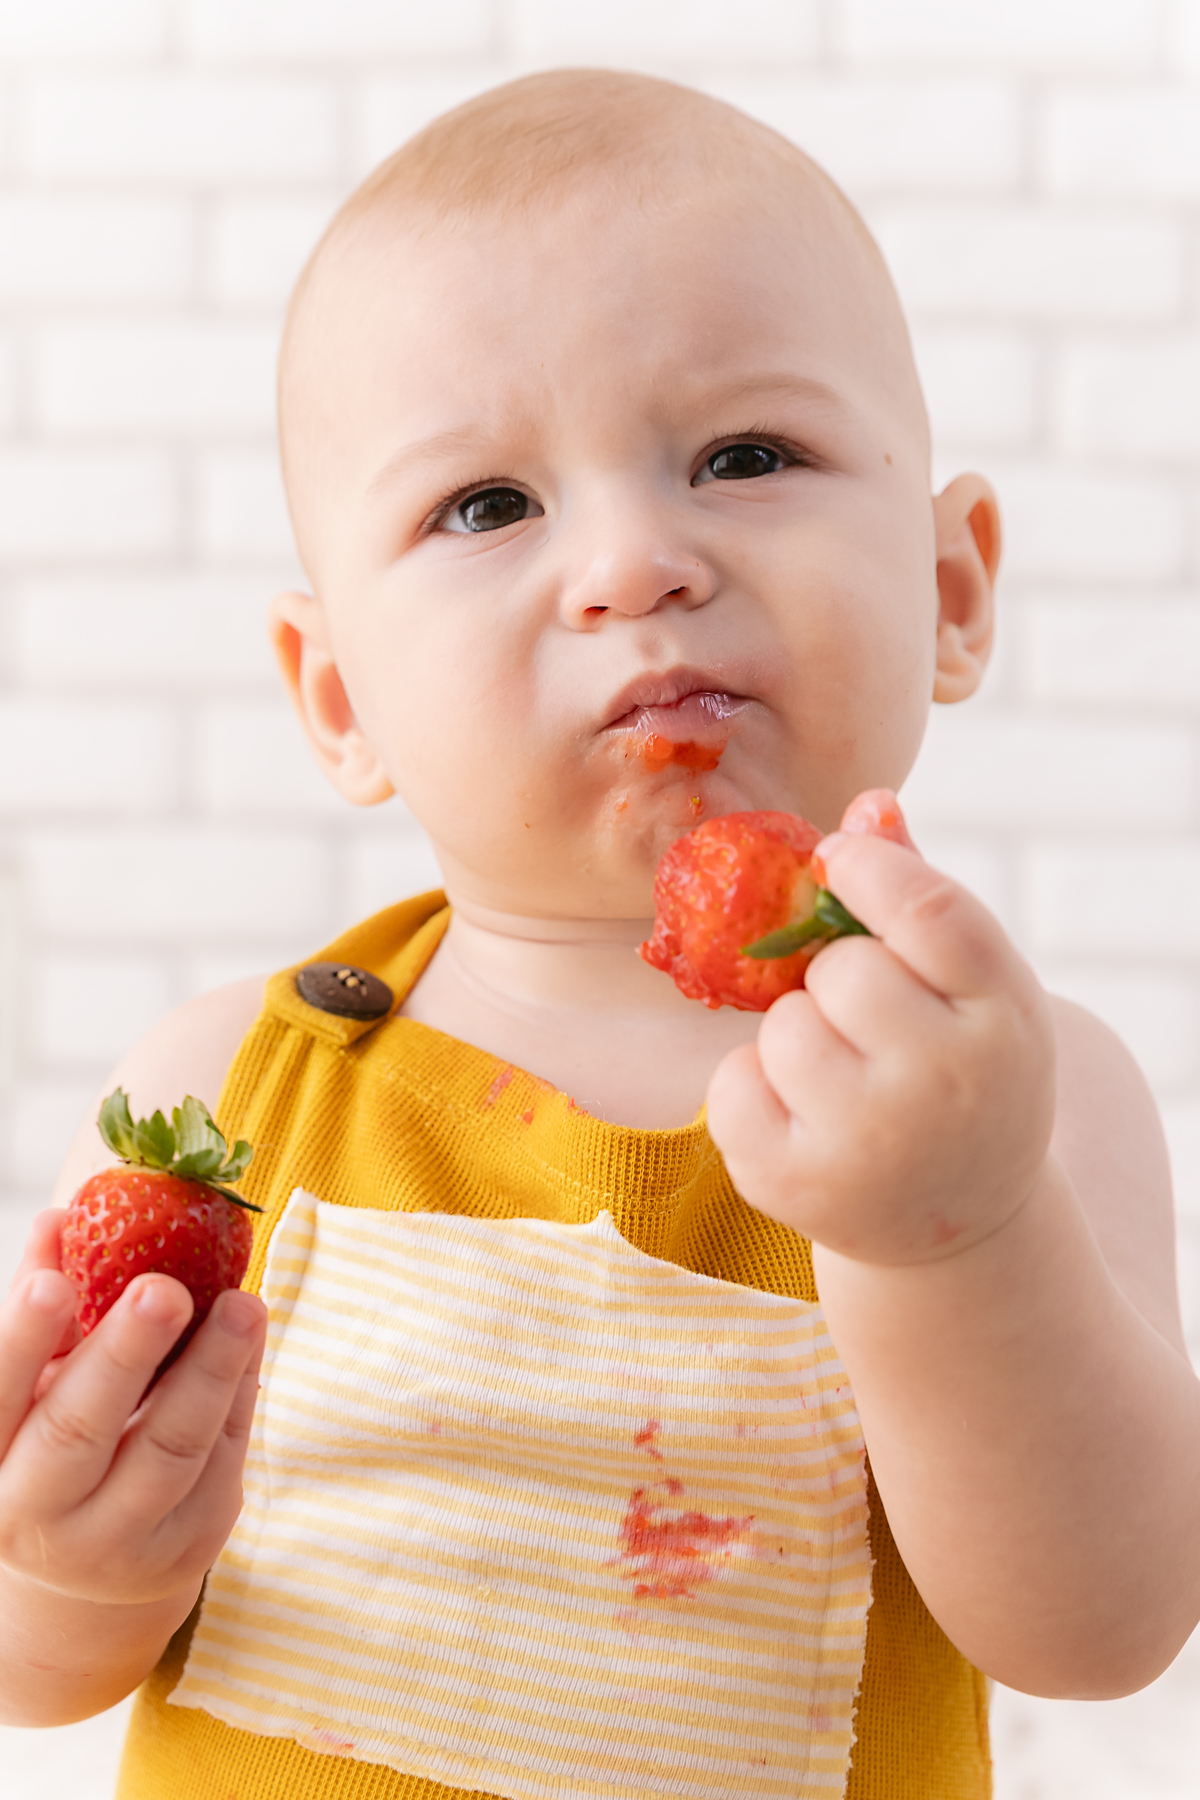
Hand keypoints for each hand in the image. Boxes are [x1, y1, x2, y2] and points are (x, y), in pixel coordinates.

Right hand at [0, 1212, 265, 1606]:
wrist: (96, 1559)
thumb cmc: (58, 1438)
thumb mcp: (39, 1380)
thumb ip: (48, 1307)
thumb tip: (61, 1219)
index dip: (23, 1340)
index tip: (55, 1283)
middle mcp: (37, 1512)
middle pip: (81, 1432)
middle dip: (125, 1354)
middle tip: (163, 1288)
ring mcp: (113, 1541)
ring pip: (168, 1451)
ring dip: (210, 1369)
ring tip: (242, 1304)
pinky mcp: (185, 1547)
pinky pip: (218, 1463)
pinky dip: (237, 1393)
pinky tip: (250, 1338)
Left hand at [706, 831, 1055, 1264]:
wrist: (956, 1223)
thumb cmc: (959, 1072)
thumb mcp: (974, 989)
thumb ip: (920, 895)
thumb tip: (869, 804)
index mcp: (1004, 1017)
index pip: (930, 911)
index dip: (870, 870)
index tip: (838, 861)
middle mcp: (944, 1085)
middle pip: (841, 969)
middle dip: (837, 978)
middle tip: (868, 1020)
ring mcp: (867, 1143)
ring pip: (782, 1028)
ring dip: (794, 1035)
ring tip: (841, 1075)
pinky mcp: (793, 1183)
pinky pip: (731, 1084)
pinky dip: (750, 1089)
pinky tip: (802, 1117)